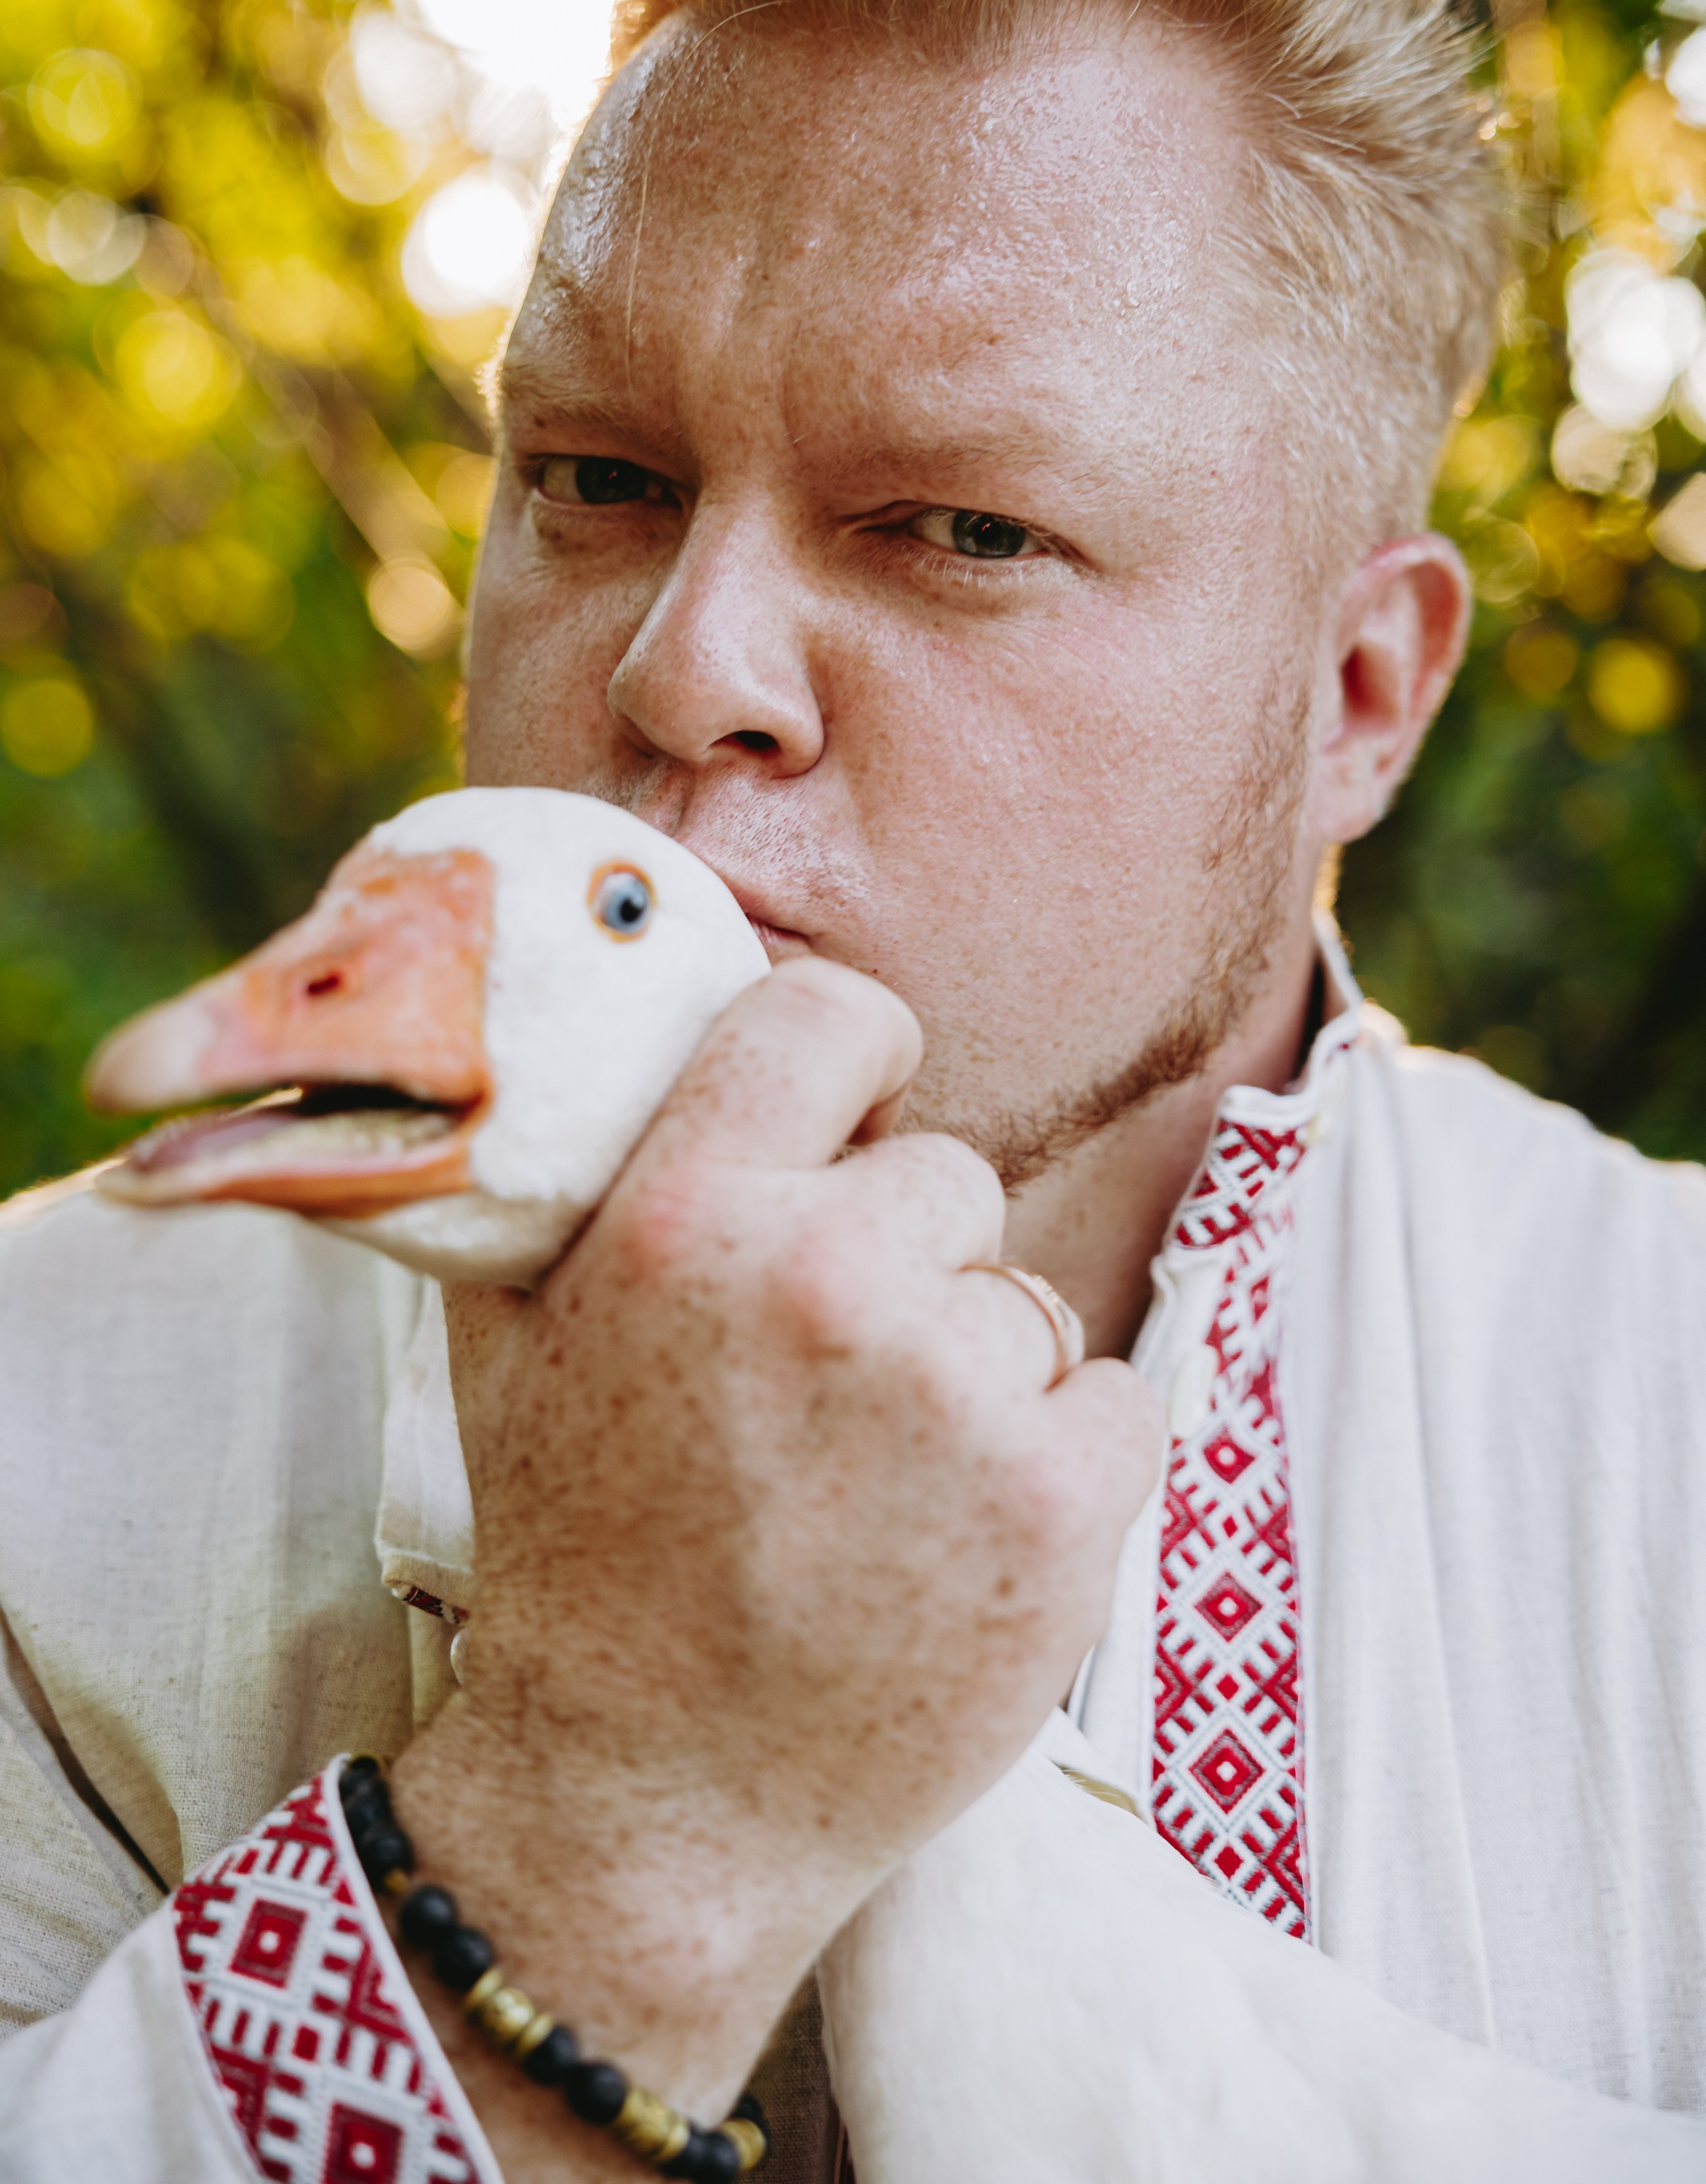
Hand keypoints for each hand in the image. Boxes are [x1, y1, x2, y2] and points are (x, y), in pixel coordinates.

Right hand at [391, 959, 1162, 2172]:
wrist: (652, 1806)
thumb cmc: (579, 1566)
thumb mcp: (509, 1345)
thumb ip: (564, 1182)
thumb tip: (610, 1043)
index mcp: (684, 1217)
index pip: (831, 1010)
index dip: (855, 1060)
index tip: (854, 1126)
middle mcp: (822, 1281)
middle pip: (946, 1175)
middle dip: (905, 1263)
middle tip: (832, 1391)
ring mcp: (954, 1392)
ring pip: (1023, 1300)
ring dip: (976, 1375)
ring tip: (881, 1492)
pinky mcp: (1060, 1503)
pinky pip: (1116, 1395)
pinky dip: (1066, 1457)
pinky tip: (967, 1534)